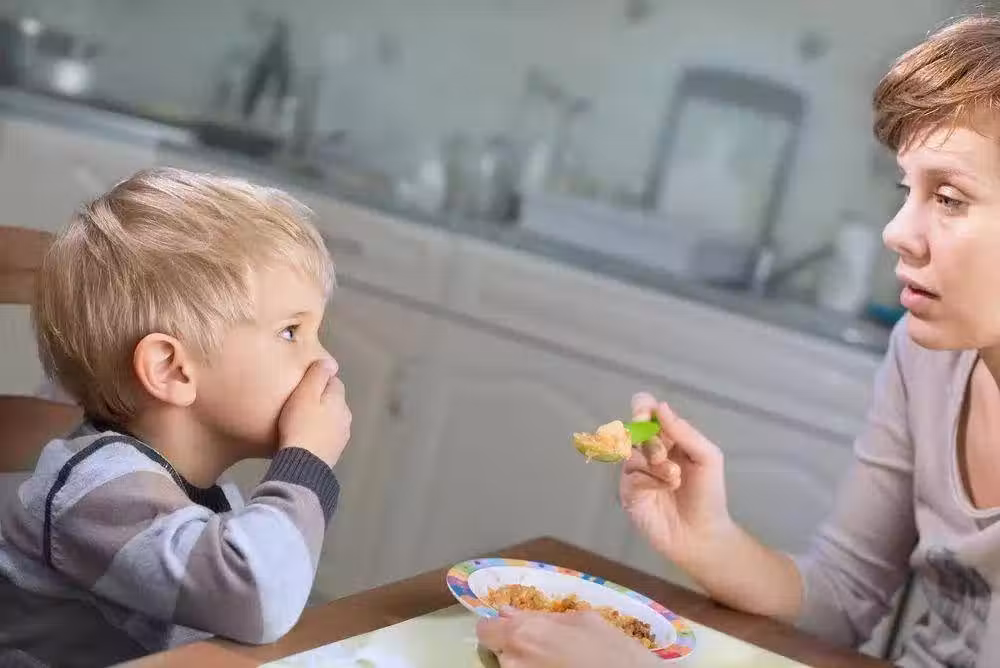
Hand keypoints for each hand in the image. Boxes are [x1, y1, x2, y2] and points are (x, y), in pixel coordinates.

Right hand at [277, 358, 351, 466]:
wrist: (304, 464)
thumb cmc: (300, 425)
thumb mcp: (305, 394)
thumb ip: (317, 376)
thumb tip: (330, 362)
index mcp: (339, 400)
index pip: (334, 382)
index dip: (319, 382)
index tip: (303, 387)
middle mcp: (346, 416)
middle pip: (334, 401)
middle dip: (321, 400)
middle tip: (299, 404)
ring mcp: (343, 435)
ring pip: (333, 419)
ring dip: (322, 418)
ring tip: (302, 422)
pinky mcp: (335, 451)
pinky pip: (328, 435)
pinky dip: (320, 433)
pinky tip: (307, 438)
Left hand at [476, 608, 660, 667]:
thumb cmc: (611, 649)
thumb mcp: (582, 620)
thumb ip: (541, 615)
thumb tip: (508, 612)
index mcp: (523, 633)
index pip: (485, 630)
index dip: (498, 628)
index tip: (512, 629)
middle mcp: (514, 661)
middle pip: (501, 651)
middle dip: (518, 648)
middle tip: (547, 649)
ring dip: (529, 663)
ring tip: (559, 662)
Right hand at [620, 392, 730, 564]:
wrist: (702, 533)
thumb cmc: (708, 494)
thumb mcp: (707, 457)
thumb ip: (684, 431)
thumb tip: (659, 406)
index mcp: (667, 436)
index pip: (645, 409)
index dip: (641, 407)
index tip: (645, 415)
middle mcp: (647, 449)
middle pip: (633, 429)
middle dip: (649, 441)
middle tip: (663, 456)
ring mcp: (635, 470)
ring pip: (631, 452)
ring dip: (654, 463)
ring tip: (674, 479)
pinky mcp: (628, 491)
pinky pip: (631, 475)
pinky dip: (650, 479)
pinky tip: (666, 489)